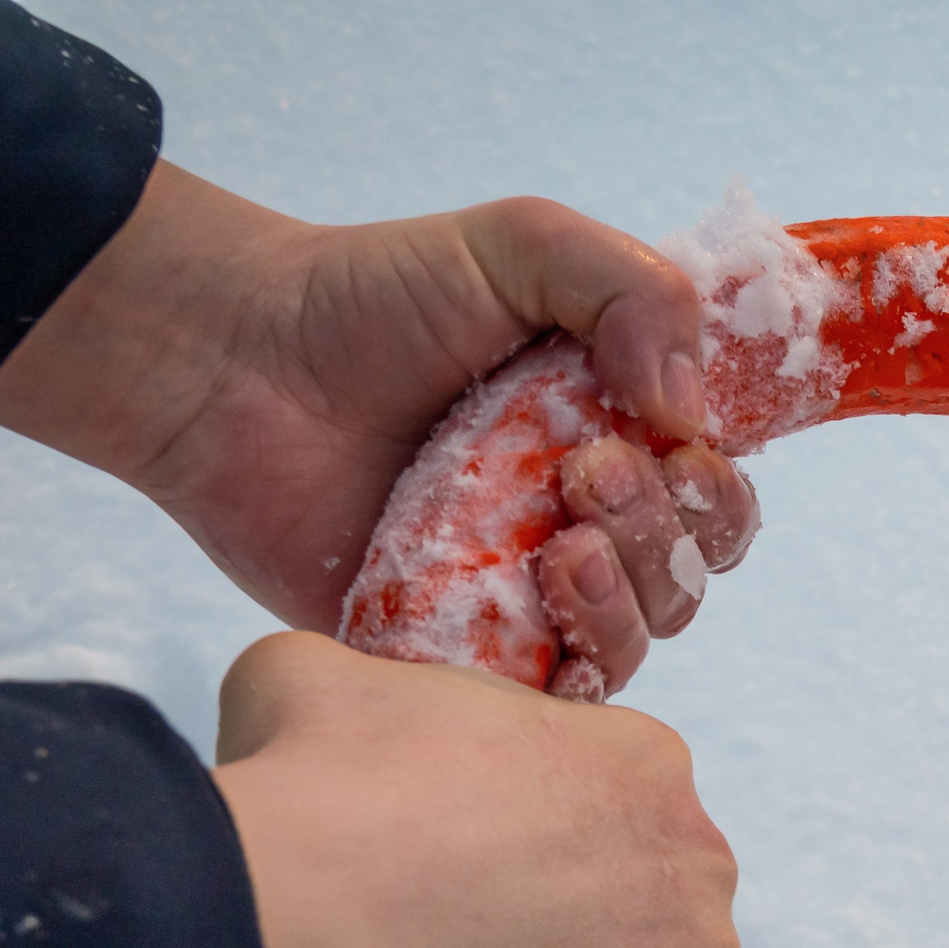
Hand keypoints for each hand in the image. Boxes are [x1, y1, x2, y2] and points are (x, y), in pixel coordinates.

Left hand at [0, 163, 759, 687]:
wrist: (232, 364)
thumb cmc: (371, 298)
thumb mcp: (524, 246)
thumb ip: (638, 290)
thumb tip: (690, 407)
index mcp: (611, 436)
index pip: (713, 497)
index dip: (715, 489)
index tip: (671, 445)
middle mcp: (577, 523)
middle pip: (686, 574)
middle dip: (664, 532)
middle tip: (586, 476)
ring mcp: (518, 593)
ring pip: (634, 641)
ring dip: (624, 599)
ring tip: (559, 546)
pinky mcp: (455, 653)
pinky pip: (545, 701)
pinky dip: (569, 669)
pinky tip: (542, 610)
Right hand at [212, 631, 771, 947]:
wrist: (299, 935)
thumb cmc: (312, 795)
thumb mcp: (321, 680)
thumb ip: (369, 686)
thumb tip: (345, 709)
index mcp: (641, 754)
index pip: (620, 797)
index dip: (547, 834)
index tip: (480, 865)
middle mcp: (695, 844)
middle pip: (660, 884)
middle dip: (587, 910)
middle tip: (482, 945)